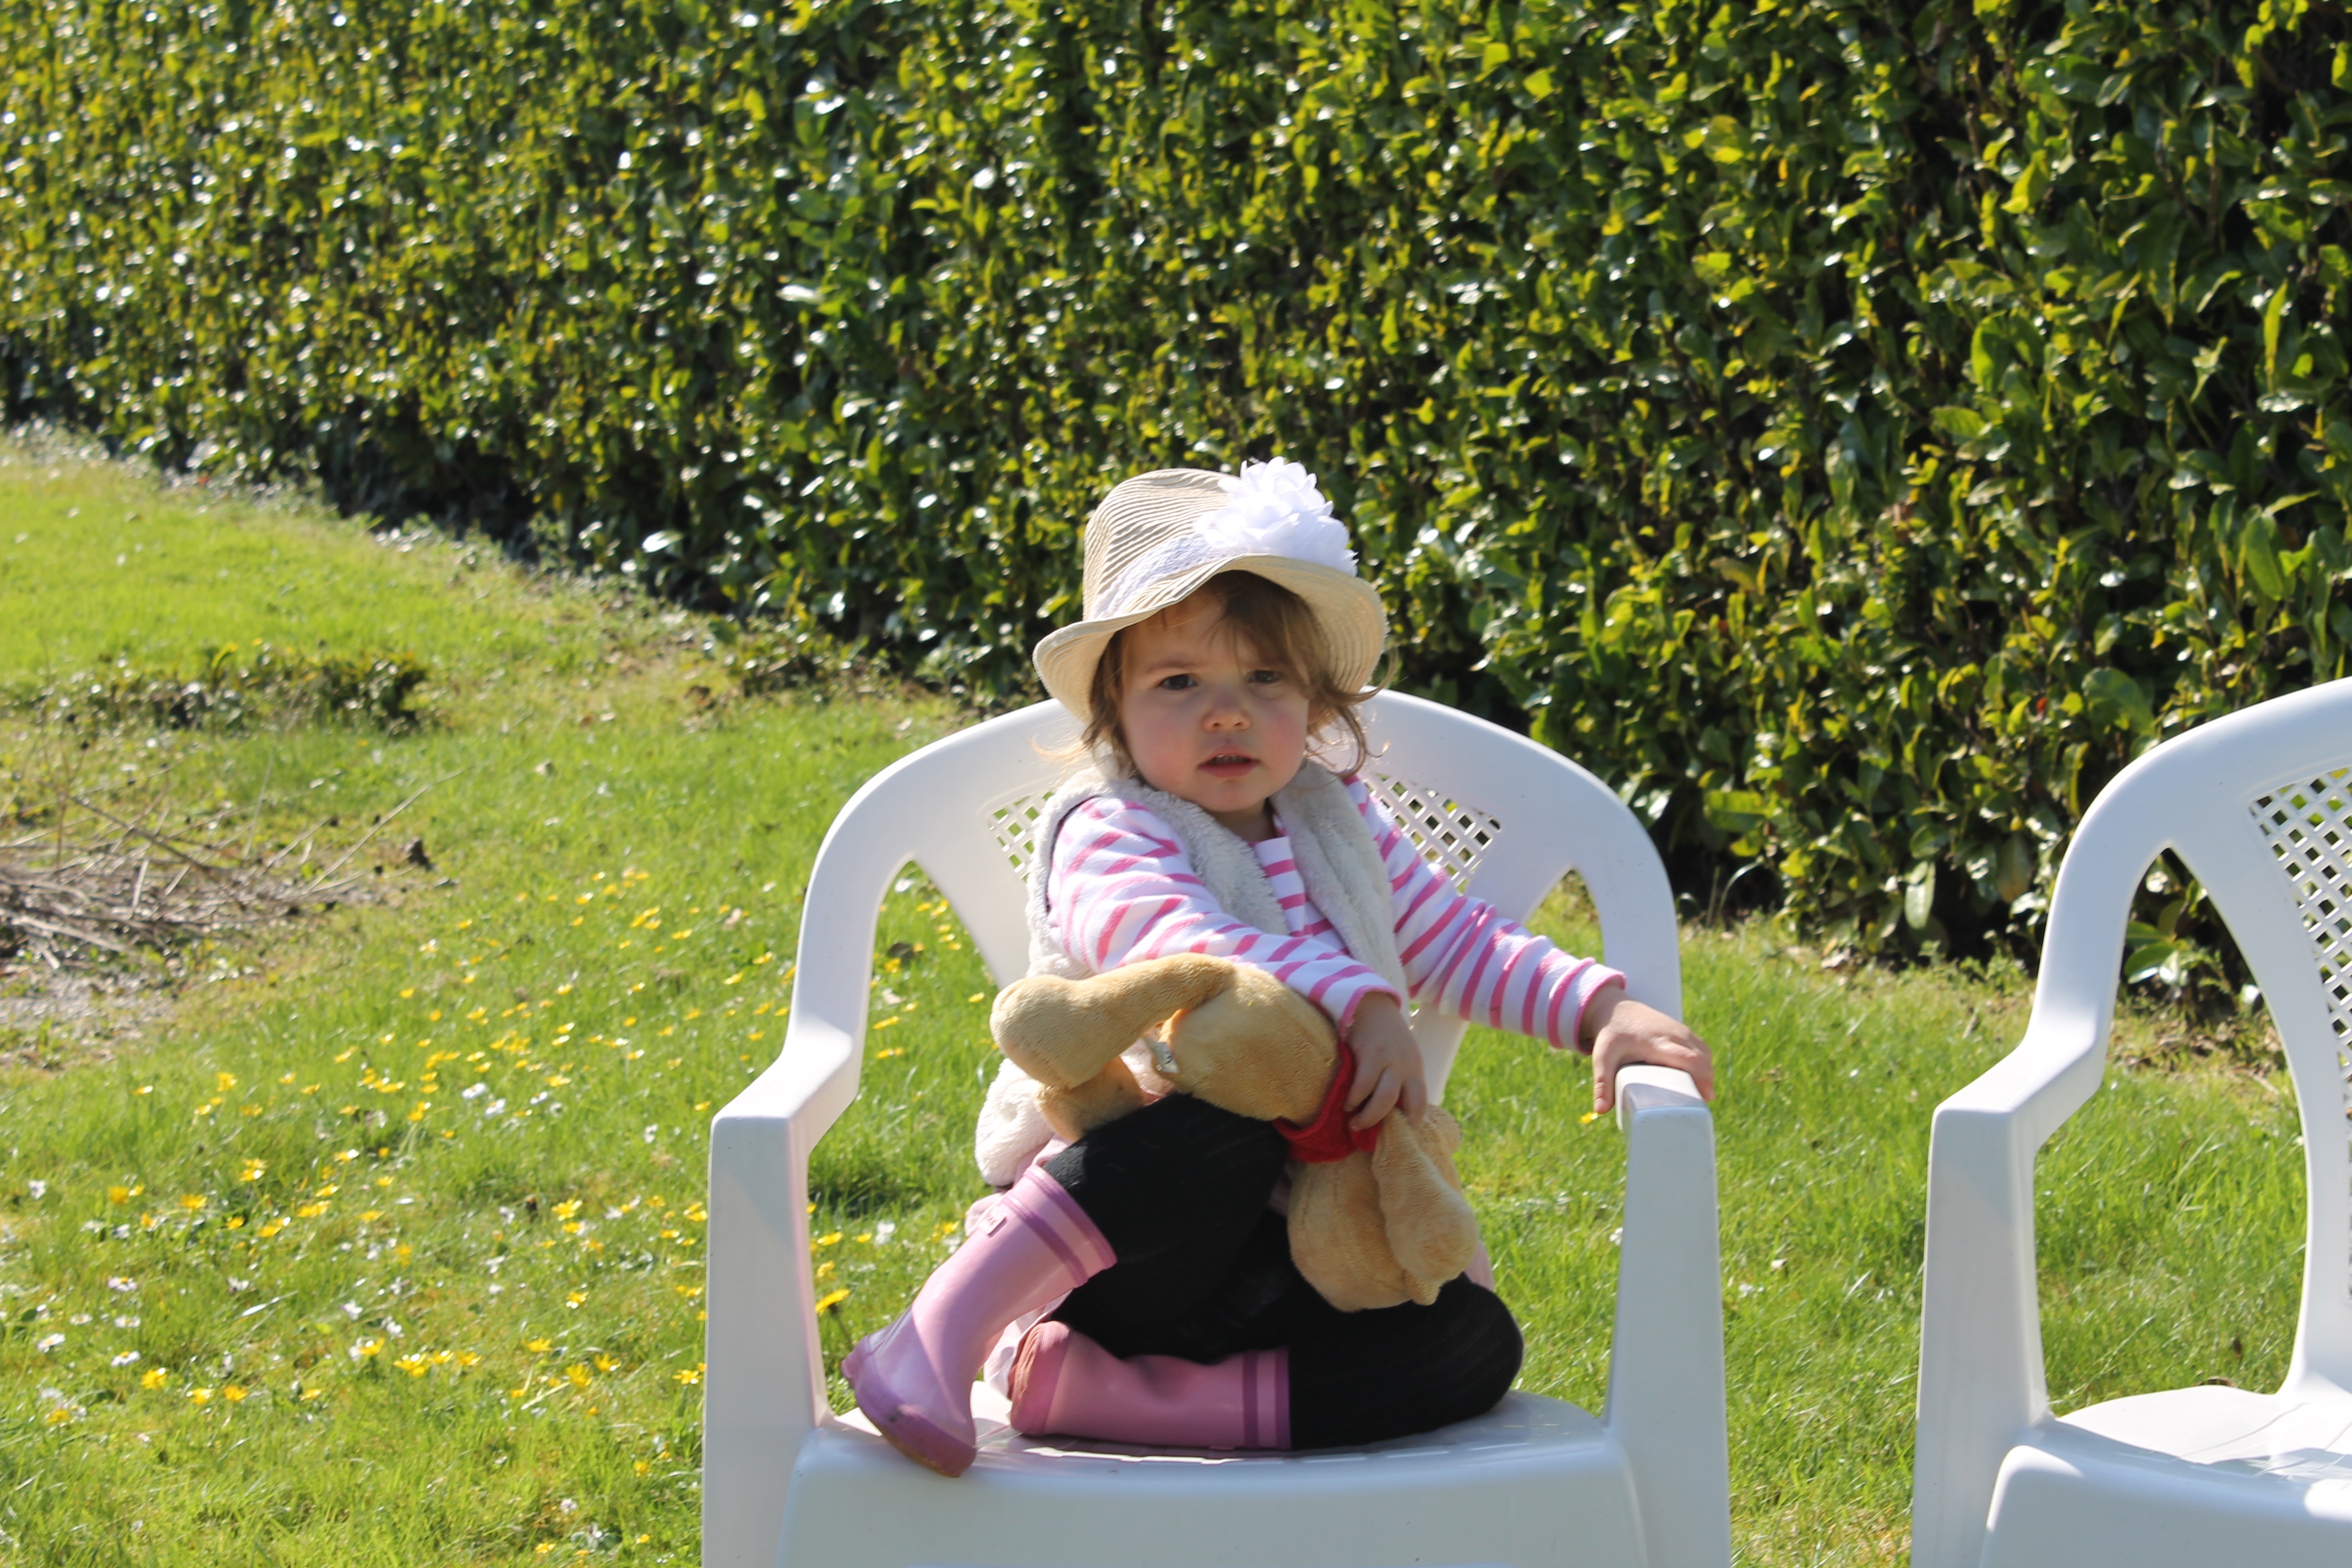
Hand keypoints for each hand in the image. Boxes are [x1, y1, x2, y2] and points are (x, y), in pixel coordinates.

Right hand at [1342, 993, 1425, 1130]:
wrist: (1371, 1003)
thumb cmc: (1383, 1035)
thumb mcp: (1400, 1056)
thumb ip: (1398, 1078)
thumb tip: (1388, 1109)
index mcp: (1415, 1069)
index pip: (1421, 1102)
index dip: (1412, 1121)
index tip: (1396, 1132)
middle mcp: (1407, 1067)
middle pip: (1408, 1105)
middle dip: (1390, 1123)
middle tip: (1371, 1131)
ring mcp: (1390, 1061)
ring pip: (1385, 1099)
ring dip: (1369, 1116)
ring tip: (1355, 1121)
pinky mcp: (1371, 1054)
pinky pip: (1364, 1084)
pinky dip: (1355, 1098)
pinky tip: (1347, 1102)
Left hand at [1580, 982, 1713, 1115]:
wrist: (1616, 1009)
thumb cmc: (1611, 1035)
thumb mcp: (1602, 1057)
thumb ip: (1602, 1083)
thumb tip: (1600, 1111)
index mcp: (1657, 1041)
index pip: (1688, 1058)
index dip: (1702, 1077)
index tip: (1706, 1097)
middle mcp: (1674, 1034)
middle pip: (1702, 1057)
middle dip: (1707, 1080)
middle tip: (1701, 1104)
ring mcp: (1681, 1030)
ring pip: (1704, 1052)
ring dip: (1707, 1072)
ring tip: (1700, 1095)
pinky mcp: (1683, 1031)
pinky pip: (1701, 1048)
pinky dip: (1704, 1063)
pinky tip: (1700, 1079)